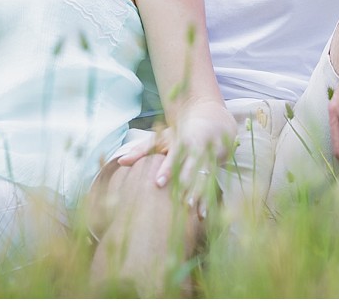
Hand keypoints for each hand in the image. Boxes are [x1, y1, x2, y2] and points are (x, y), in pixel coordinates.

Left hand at [116, 107, 236, 216]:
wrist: (212, 122)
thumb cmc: (179, 133)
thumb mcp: (161, 138)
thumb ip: (141, 150)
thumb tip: (121, 161)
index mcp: (183, 141)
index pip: (173, 156)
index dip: (167, 169)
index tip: (159, 183)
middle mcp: (198, 150)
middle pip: (193, 170)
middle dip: (188, 186)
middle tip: (182, 203)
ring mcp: (211, 158)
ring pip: (206, 179)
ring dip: (201, 196)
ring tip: (196, 214)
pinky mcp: (218, 167)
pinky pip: (213, 185)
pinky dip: (208, 200)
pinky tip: (203, 216)